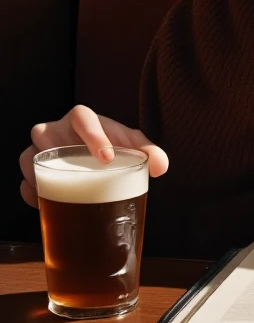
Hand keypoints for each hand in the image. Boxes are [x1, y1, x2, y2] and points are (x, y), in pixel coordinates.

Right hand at [19, 104, 169, 208]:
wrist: (96, 158)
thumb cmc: (114, 147)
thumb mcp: (131, 146)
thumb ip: (149, 152)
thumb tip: (160, 167)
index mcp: (84, 119)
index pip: (82, 117)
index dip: (92, 135)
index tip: (108, 158)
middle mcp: (57, 130)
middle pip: (46, 134)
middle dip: (62, 154)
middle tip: (82, 175)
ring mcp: (40, 150)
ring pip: (29, 157)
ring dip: (42, 174)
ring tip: (65, 192)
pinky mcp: (31, 170)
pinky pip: (23, 181)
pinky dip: (32, 193)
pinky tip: (48, 205)